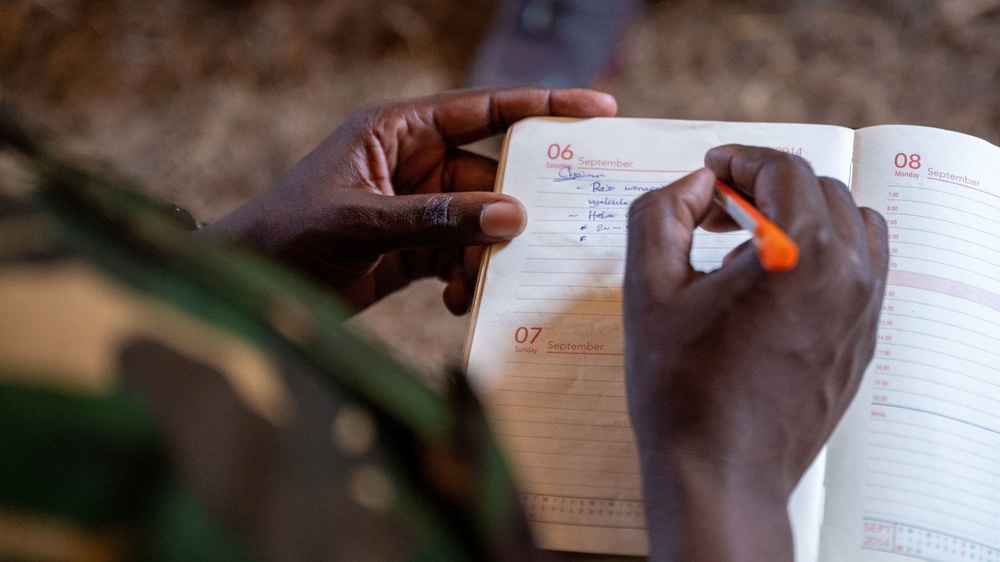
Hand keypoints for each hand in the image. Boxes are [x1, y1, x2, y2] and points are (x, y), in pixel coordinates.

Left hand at [201, 87, 616, 312]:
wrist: (252, 285)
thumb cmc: (289, 232)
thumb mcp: (362, 219)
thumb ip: (436, 218)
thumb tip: (513, 216)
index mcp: (399, 130)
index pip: (484, 109)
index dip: (543, 105)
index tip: (597, 109)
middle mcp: (415, 163)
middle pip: (491, 176)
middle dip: (516, 207)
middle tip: (553, 231)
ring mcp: (417, 207)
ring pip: (480, 223)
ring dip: (485, 255)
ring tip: (473, 284)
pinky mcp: (414, 247)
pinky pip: (460, 256)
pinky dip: (465, 278)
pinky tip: (453, 300)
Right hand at [623, 146, 887, 560]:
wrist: (720, 472)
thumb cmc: (679, 387)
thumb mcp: (647, 289)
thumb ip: (660, 213)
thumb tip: (694, 183)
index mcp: (796, 253)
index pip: (781, 170)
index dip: (739, 158)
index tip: (710, 169)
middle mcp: (846, 274)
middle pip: (818, 189)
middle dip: (765, 185)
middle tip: (716, 210)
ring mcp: (864, 310)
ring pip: (853, 223)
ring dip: (805, 213)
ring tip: (754, 241)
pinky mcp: (864, 340)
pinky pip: (864, 268)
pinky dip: (829, 250)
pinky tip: (780, 281)